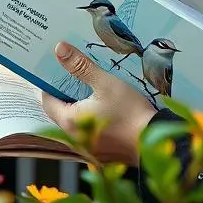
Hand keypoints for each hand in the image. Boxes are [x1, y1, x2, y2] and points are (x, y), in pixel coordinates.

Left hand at [41, 41, 156, 166]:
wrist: (155, 141)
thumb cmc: (130, 112)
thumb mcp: (105, 83)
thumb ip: (80, 66)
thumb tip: (60, 49)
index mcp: (70, 122)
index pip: (47, 101)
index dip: (48, 85)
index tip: (53, 71)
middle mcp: (74, 140)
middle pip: (59, 113)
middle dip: (63, 94)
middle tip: (69, 75)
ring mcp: (88, 149)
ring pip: (74, 124)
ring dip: (77, 106)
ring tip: (85, 87)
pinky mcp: (101, 153)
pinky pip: (87, 133)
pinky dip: (89, 119)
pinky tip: (101, 107)